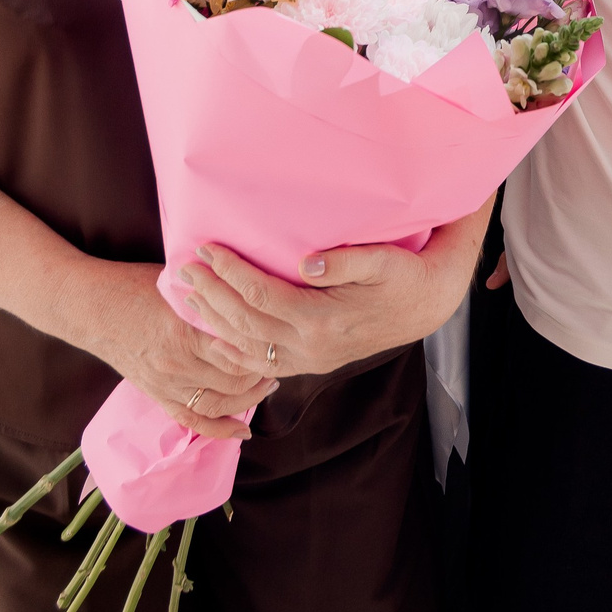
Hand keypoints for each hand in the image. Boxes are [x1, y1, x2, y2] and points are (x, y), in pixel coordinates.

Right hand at [84, 266, 277, 439]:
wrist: (90, 307)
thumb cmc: (132, 286)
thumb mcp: (176, 283)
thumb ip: (209, 295)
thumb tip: (246, 289)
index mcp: (183, 332)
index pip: (237, 352)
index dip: (262, 350)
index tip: (277, 340)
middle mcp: (176, 364)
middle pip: (233, 381)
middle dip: (262, 374)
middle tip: (278, 361)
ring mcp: (165, 384)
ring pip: (218, 404)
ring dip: (248, 399)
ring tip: (267, 387)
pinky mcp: (156, 394)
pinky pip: (192, 420)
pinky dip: (219, 430)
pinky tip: (242, 431)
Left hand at [175, 196, 491, 378]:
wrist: (427, 306)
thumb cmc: (404, 274)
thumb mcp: (382, 260)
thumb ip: (345, 261)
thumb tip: (305, 262)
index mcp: (323, 320)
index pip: (261, 295)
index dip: (230, 271)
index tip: (207, 247)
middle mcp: (311, 347)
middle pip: (245, 322)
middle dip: (211, 294)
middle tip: (184, 269)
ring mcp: (309, 360)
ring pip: (247, 347)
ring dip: (214, 320)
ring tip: (188, 295)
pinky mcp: (311, 363)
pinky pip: (261, 363)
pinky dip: (232, 349)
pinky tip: (214, 334)